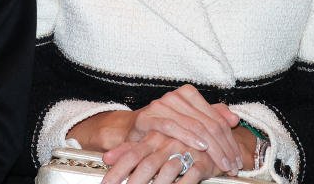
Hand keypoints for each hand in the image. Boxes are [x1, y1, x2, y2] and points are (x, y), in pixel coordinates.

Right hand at [68, 85, 240, 173]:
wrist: (134, 130)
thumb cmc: (165, 127)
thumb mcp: (191, 122)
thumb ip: (212, 117)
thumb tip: (234, 118)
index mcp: (188, 94)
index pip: (216, 118)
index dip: (229, 140)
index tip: (237, 159)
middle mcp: (175, 96)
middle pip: (208, 123)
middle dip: (223, 147)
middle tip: (232, 165)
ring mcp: (160, 105)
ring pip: (194, 125)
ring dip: (212, 148)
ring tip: (222, 163)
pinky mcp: (147, 117)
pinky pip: (171, 126)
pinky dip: (188, 137)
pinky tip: (201, 148)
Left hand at [101, 131, 222, 183]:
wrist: (208, 135)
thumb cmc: (174, 142)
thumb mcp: (149, 143)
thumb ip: (128, 150)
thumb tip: (106, 157)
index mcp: (151, 137)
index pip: (130, 155)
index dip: (117, 171)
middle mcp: (166, 142)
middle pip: (147, 165)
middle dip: (134, 183)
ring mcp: (184, 150)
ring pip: (167, 170)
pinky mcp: (202, 160)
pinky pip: (191, 175)